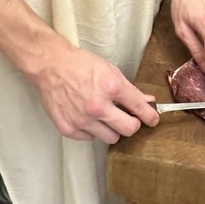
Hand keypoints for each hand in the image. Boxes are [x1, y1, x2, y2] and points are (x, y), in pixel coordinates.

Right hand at [27, 39, 159, 144]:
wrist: (51, 66)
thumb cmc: (80, 64)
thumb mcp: (110, 70)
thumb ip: (129, 89)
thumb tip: (146, 100)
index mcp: (111, 87)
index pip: (139, 108)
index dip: (150, 116)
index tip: (153, 119)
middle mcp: (98, 106)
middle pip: (128, 129)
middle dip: (132, 124)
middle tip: (129, 119)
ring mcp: (82, 120)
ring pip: (110, 138)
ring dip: (112, 129)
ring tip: (104, 116)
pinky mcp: (69, 128)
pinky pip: (89, 138)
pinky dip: (91, 130)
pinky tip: (87, 117)